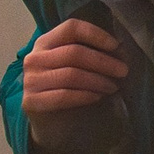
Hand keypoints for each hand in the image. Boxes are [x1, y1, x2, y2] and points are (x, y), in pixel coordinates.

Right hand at [21, 18, 128, 143]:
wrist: (50, 124)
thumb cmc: (67, 89)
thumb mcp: (76, 66)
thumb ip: (89, 54)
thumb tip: (119, 51)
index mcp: (45, 42)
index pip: (71, 28)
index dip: (95, 34)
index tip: (116, 46)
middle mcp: (34, 58)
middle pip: (74, 52)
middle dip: (103, 62)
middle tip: (123, 71)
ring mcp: (30, 80)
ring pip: (71, 74)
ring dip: (98, 80)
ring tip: (113, 87)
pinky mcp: (31, 101)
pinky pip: (64, 95)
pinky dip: (85, 95)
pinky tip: (98, 97)